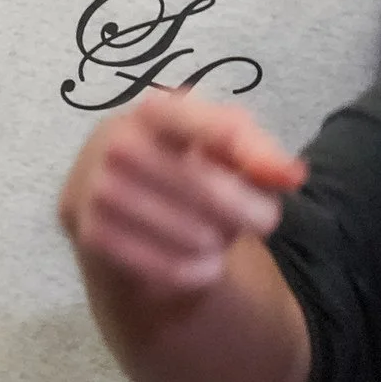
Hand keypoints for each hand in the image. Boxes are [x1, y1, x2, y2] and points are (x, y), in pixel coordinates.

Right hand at [58, 90, 305, 294]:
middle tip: (268, 221)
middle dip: (241, 207)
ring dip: (216, 241)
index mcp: (148, 111)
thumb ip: (258, 153)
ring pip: (180, 227)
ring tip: (225, 240)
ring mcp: (95, 188)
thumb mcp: (224, 148)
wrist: (125, 211)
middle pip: (193, 180)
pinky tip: (208, 266)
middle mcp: (112, 142)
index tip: (274, 172)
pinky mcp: (89, 233)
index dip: (225, 140)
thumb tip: (291, 175)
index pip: (184, 117)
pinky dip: (191, 270)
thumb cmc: (184, 166)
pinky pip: (155, 262)